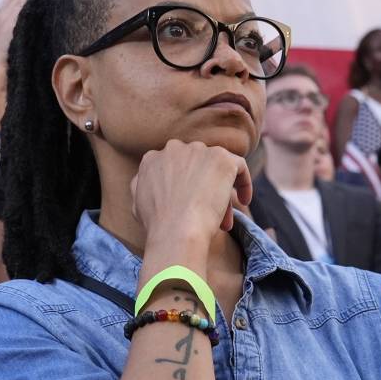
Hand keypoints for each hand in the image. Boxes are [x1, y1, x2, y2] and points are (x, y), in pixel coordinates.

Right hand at [131, 140, 252, 241]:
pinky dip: (243, 183)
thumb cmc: (157, 224)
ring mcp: (199, 151)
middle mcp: (174, 149)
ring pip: (216, 169)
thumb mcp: (136, 203)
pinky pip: (239, 167)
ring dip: (220, 191)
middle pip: (195, 166)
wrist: (178, 230)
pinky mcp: (222, 159)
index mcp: (152, 159)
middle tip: (207, 213)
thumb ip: (141, 185)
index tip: (188, 204)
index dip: (183, 186)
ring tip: (223, 218)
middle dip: (202, 187)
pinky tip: (244, 201)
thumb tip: (144, 180)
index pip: (173, 168)